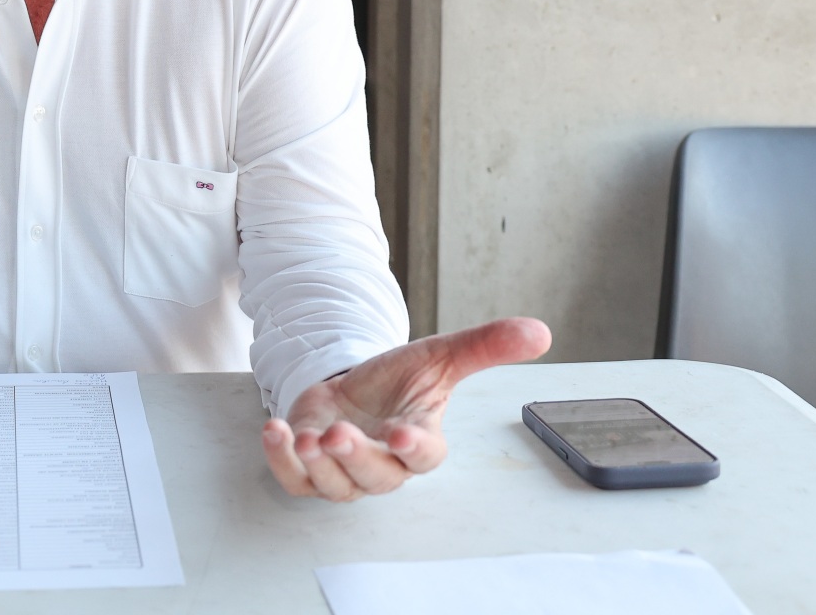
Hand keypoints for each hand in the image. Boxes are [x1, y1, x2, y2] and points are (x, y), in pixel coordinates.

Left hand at [261, 317, 551, 501]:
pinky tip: (274, 430)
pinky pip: (295, 480)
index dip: (413, 448)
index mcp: (417, 439)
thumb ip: (485, 346)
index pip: (422, 457)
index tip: (400, 433)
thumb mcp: (438, 355)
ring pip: (334, 484)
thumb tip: (541, 331)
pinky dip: (281, 460)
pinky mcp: (308, 468)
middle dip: (356, 459)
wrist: (350, 386)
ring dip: (318, 464)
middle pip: (375, 476)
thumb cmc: (397, 380)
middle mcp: (382, 463)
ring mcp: (343, 470)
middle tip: (339, 435)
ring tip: (307, 437)